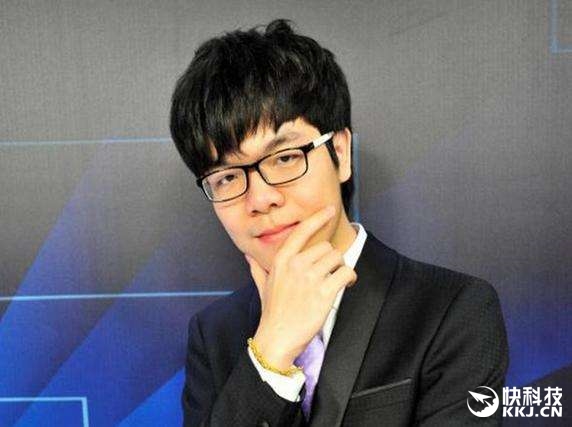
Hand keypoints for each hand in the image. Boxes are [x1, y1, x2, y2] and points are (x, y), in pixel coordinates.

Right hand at [245, 205, 357, 369]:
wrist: (277, 338)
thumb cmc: (272, 312)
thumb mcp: (262, 287)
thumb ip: (257, 269)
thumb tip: (248, 257)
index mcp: (282, 260)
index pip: (301, 231)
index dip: (317, 218)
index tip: (329, 210)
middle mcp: (296, 265)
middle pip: (325, 248)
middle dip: (330, 260)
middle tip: (329, 274)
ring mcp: (310, 278)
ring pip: (337, 258)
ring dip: (341, 268)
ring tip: (337, 281)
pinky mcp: (324, 293)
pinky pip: (346, 273)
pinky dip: (350, 278)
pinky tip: (346, 285)